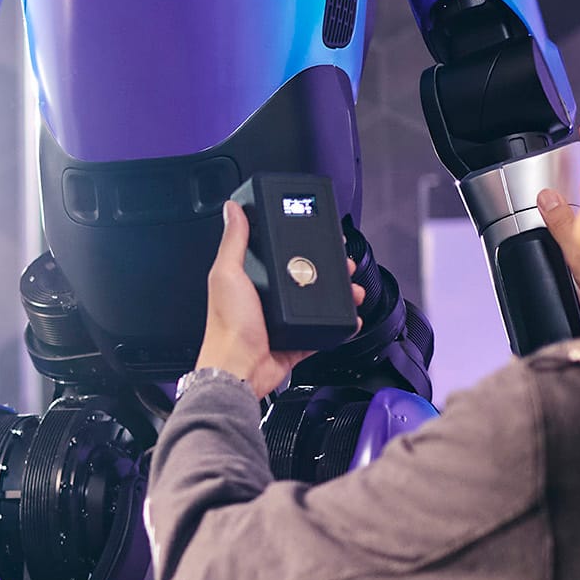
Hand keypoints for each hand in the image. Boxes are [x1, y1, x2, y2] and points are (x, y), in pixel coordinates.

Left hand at [197, 202, 359, 402]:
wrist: (240, 370)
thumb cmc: (228, 327)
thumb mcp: (227, 275)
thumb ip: (233, 241)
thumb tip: (232, 209)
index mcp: (250, 280)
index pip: (280, 253)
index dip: (300, 242)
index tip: (320, 234)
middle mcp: (268, 299)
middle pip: (306, 276)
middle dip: (330, 268)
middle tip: (344, 262)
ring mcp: (284, 320)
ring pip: (319, 301)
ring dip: (340, 293)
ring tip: (352, 287)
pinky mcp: (297, 341)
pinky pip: (324, 329)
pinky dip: (340, 323)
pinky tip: (350, 315)